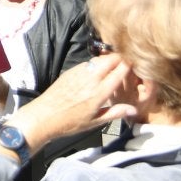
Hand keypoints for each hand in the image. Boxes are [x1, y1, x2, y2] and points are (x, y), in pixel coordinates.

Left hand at [13, 54, 136, 140]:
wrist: (44, 116)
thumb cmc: (70, 122)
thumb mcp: (94, 122)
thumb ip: (114, 113)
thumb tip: (133, 109)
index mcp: (99, 93)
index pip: (119, 72)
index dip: (130, 65)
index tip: (136, 65)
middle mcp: (91, 79)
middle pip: (110, 60)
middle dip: (120, 58)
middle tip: (127, 62)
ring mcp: (79, 73)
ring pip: (98, 59)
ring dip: (108, 59)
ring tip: (114, 64)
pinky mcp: (70, 71)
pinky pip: (87, 63)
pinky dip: (96, 63)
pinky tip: (97, 70)